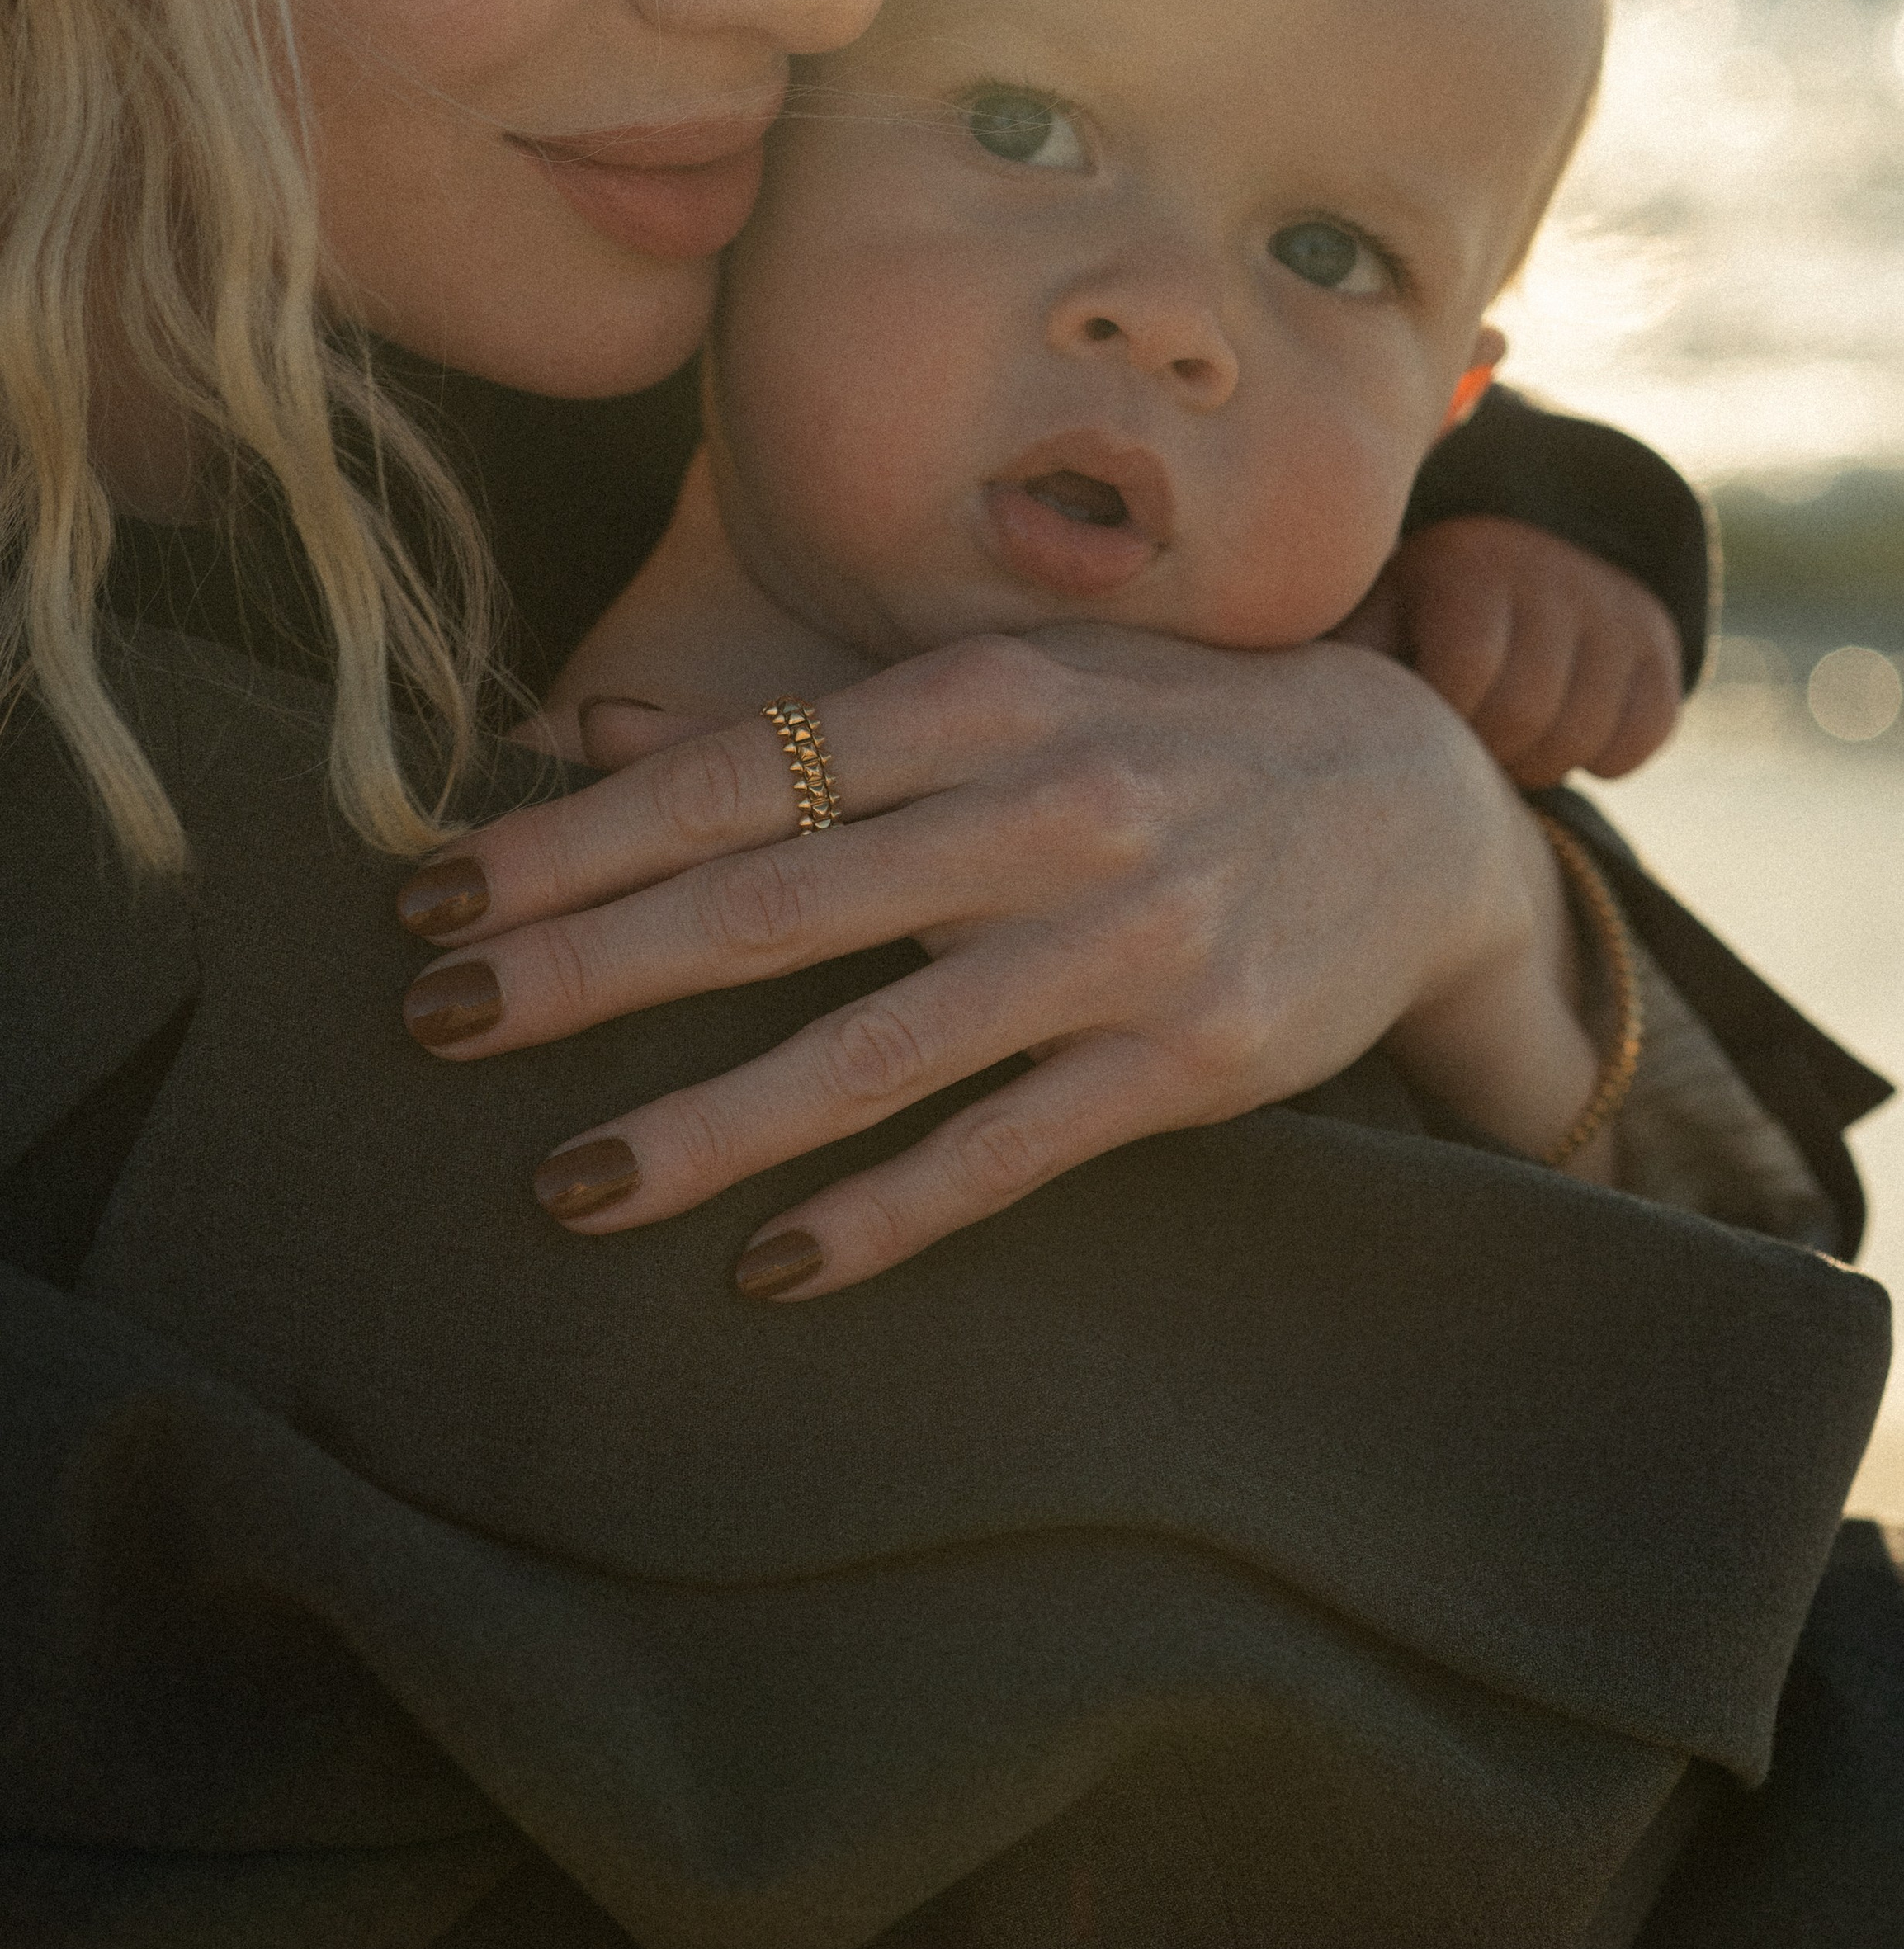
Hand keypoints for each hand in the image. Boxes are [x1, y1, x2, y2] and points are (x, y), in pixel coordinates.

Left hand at [397, 629, 1596, 1294]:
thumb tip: (592, 739)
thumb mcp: (1009, 685)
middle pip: (774, 903)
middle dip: (588, 968)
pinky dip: (884, 1214)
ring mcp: (1124, 941)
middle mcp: (1047, 809)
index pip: (736, 774)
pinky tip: (771, 1263)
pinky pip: (1006, 1150)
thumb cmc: (1176, 728)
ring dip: (707, 1126)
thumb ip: (810, 718)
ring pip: (874, 1050)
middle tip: (434, 1023)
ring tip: (567, 1184)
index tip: (434, 893)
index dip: (573, 838)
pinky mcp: (1190, 1058)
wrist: (1424, 801)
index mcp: (982, 699)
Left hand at [1357, 518, 1682, 784]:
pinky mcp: (1659, 643)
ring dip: (1543, 762)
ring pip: (1587, 734)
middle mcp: (1547, 576)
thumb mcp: (1379, 616)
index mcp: (1465, 569)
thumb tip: (1310, 710)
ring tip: (1509, 744)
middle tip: (1472, 747)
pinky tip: (1567, 736)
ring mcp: (1611, 608)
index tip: (1431, 720)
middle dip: (1492, 751)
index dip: (1448, 718)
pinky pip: (1644, 734)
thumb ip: (1349, 654)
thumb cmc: (1425, 614)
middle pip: (1526, 714)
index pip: (1465, 673)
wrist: (1528, 554)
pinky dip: (1607, 757)